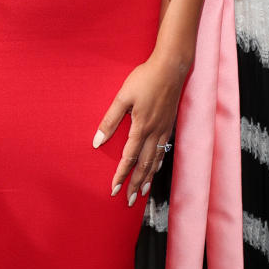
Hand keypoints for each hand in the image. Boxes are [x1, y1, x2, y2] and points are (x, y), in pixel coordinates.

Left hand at [93, 55, 186, 206]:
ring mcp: (164, 130)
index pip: (128, 158)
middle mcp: (154, 133)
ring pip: (155, 161)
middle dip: (135, 185)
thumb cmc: (144, 79)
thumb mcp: (122, 97)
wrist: (171, 67)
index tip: (113, 189)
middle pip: (144, 166)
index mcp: (141, 127)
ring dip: (147, 179)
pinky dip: (157, 164)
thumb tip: (96, 142)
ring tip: (141, 193)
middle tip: (127, 201)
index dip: (120, 175)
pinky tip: (155, 169)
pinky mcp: (169, 125)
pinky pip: (163, 151)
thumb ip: (110, 120)